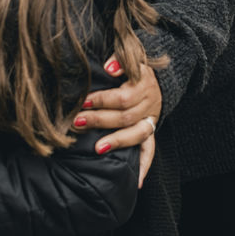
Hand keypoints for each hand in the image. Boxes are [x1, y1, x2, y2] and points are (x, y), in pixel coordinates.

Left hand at [75, 58, 161, 184]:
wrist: (156, 74)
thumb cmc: (133, 64)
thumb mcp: (130, 53)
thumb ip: (119, 57)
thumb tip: (108, 67)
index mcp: (144, 83)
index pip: (123, 97)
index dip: (102, 100)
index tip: (83, 101)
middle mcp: (150, 103)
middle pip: (126, 116)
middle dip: (100, 120)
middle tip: (77, 122)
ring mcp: (151, 119)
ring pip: (137, 134)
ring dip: (117, 141)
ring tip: (97, 147)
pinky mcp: (151, 131)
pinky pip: (150, 151)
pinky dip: (144, 166)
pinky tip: (135, 182)